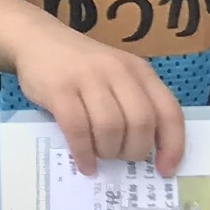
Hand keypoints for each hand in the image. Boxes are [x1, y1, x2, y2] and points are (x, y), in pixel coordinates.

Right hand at [12, 7, 189, 177]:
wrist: (36, 39)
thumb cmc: (81, 66)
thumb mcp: (117, 76)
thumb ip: (134, 104)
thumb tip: (148, 153)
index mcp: (139, 70)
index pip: (169, 112)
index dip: (172, 145)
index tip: (164, 170)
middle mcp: (118, 71)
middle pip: (141, 123)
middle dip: (134, 151)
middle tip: (121, 157)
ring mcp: (87, 77)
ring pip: (111, 127)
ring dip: (108, 151)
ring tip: (100, 155)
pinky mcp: (59, 88)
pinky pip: (77, 129)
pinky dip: (84, 152)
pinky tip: (85, 163)